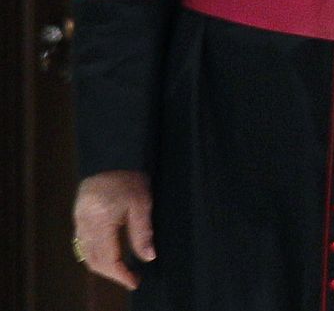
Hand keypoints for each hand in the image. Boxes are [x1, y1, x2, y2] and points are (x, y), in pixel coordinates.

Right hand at [73, 170, 155, 289]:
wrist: (111, 157)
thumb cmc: (129, 177)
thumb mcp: (142, 203)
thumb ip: (143, 232)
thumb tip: (148, 257)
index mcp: (100, 223)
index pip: (108, 259)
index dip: (121, 274)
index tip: (134, 282)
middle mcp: (85, 225)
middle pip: (94, 261)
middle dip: (112, 274)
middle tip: (130, 279)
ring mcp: (79, 222)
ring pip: (87, 254)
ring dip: (103, 266)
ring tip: (122, 270)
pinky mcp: (79, 217)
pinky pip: (83, 244)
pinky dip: (96, 254)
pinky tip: (110, 254)